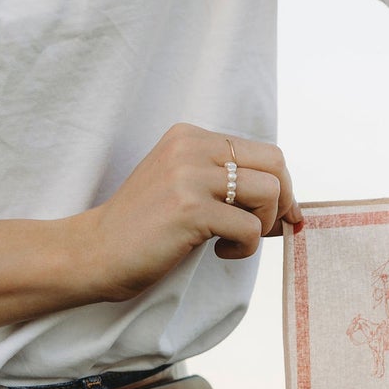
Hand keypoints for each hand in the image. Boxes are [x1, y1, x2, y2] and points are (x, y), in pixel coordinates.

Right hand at [82, 122, 302, 303]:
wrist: (97, 251)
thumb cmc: (147, 227)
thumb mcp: (187, 188)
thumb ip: (229, 185)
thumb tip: (291, 207)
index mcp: (190, 136)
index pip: (263, 151)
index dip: (280, 186)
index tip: (274, 217)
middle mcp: (190, 146)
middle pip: (275, 162)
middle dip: (282, 201)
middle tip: (264, 228)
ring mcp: (189, 175)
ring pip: (269, 191)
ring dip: (263, 225)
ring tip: (234, 239)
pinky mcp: (190, 208)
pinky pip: (251, 228)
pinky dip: (245, 248)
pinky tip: (220, 252)